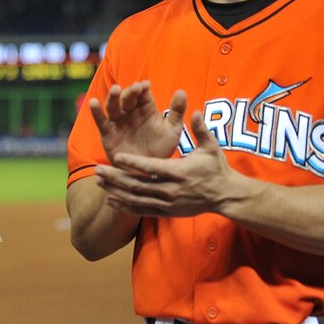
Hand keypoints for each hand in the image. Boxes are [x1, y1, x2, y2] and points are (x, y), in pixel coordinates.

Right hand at [88, 80, 187, 164]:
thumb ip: (177, 111)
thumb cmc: (161, 149)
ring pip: (113, 107)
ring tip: (116, 89)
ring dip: (114, 97)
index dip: (143, 88)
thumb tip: (182, 91)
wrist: (149, 173)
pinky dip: (96, 112)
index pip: (143, 95)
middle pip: (128, 99)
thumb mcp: (173, 130)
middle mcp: (131, 113)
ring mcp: (118, 123)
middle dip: (131, 92)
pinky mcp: (108, 134)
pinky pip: (101, 121)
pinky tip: (92, 102)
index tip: (146, 85)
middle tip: (136, 88)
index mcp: (146, 109)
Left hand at [94, 110, 237, 217]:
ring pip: (136, 198)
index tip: (116, 156)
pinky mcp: (166, 212)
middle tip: (97, 170)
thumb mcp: (211, 147)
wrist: (226, 196)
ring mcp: (168, 203)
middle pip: (137, 184)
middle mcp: (171, 189)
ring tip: (98, 182)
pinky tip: (109, 200)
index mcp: (180, 172)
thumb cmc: (216, 168)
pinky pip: (141, 210)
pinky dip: (124, 206)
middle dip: (115, 178)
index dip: (133, 162)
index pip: (152, 167)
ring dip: (115, 191)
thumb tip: (196, 111)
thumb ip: (201, 130)